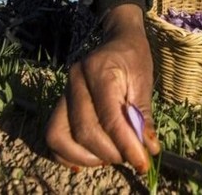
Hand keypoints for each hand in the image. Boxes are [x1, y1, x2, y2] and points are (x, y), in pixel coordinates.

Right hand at [45, 4, 159, 172]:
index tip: (143, 162)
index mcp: (98, 70)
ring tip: (110, 158)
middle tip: (130, 157)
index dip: (126, 145)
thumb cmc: (133, 58)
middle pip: (83, 130)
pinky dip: (68, 154)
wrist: (117, 39)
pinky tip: (90, 158)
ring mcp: (63, 91)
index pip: (109, 117)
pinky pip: (53, 135)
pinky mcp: (59, 103)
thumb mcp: (144, 81)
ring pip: (60, 136)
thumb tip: (148, 149)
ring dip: (86, 157)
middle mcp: (75, 81)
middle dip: (109, 152)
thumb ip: (143, 116)